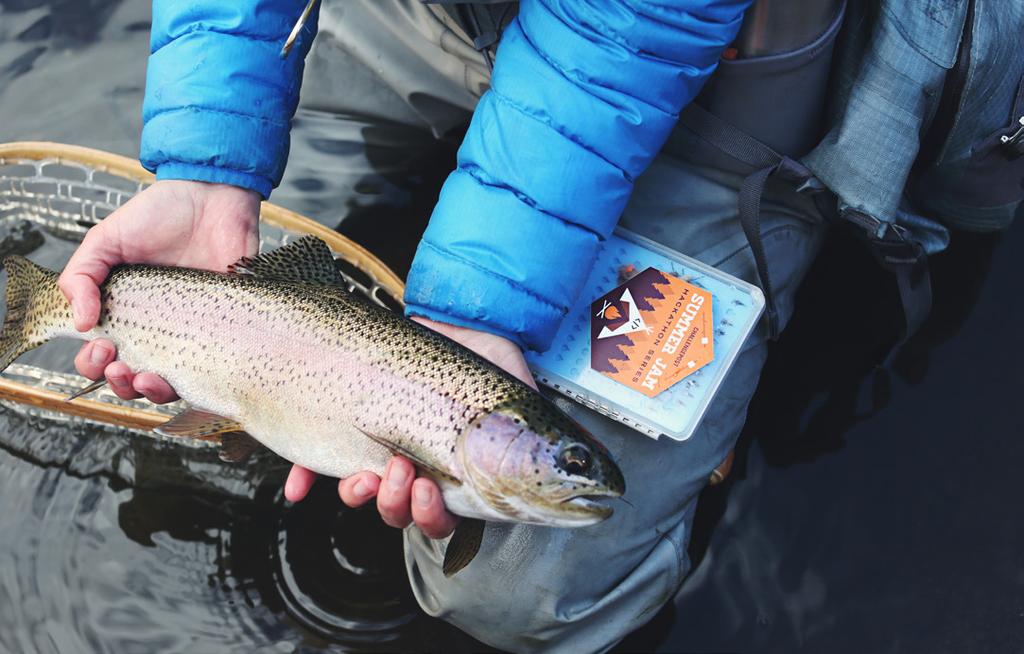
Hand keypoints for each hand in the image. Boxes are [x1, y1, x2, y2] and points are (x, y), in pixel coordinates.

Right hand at [59, 180, 260, 401]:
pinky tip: (183, 376)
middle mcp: (156, 329)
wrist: (214, 197)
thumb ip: (82, 276)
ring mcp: (192, 333)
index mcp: (124, 312)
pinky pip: (212, 371)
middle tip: (119, 364)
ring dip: (151, 391)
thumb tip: (81, 324)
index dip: (93, 365)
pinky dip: (196, 384)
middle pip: (131, 379)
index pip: (101, 357)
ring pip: (169, 384)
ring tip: (145, 377)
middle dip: (118, 383)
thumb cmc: (160, 215)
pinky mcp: (225, 331)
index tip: (101, 346)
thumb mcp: (106, 239)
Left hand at [285, 316, 536, 538]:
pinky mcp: (351, 428)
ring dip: (360, 494)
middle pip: (401, 514)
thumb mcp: (514, 390)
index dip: (432, 518)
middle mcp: (420, 469)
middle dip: (395, 504)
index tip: (428, 493)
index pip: (445, 518)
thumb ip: (531, 425)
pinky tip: (299, 486)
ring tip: (365, 469)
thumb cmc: (489, 356)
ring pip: (365, 494)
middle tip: (400, 471)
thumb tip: (570, 463)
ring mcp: (383, 450)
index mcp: (460, 473)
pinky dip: (307, 478)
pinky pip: (321, 464)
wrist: (454, 316)